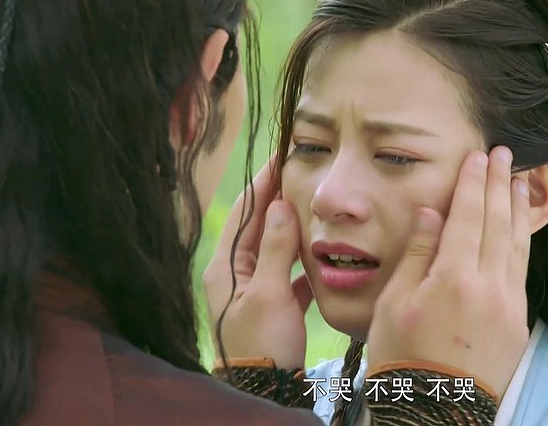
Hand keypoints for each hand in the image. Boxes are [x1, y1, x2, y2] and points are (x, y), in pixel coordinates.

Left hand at [203, 156, 312, 369]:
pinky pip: (287, 272)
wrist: (264, 388)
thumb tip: (281, 205)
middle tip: (300, 174)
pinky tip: (321, 251)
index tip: (282, 157)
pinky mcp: (272, 305)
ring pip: (274, 247)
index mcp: (227, 266)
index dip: (262, 183)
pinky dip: (302, 258)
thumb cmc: (262, 343)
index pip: (244, 212)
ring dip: (292, 227)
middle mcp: (236, 274)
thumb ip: (276, 249)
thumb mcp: (269, 294)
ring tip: (314, 205)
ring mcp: (254, 289)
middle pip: (258, 226)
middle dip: (278, 199)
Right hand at [366, 147, 530, 398]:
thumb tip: (432, 214)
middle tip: (503, 154)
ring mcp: (508, 305)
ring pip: (517, 244)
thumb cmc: (402, 358)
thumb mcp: (395, 304)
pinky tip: (520, 229)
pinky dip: (522, 242)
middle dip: (499, 184)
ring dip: (517, 209)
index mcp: (454, 278)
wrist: (434, 412)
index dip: (473, 183)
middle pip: (498, 223)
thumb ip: (417, 254)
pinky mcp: (518, 322)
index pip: (468, 216)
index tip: (477, 156)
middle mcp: (489, 286)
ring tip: (519, 180)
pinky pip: (522, 270)